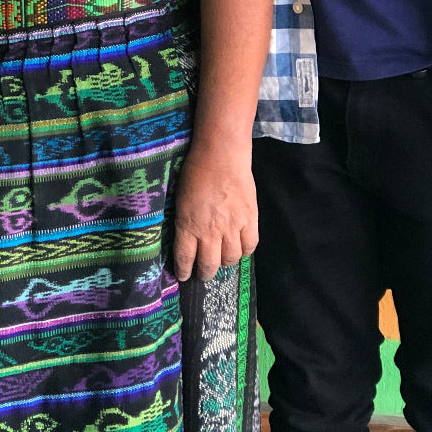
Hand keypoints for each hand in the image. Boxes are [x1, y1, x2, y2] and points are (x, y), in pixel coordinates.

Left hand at [172, 149, 257, 279]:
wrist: (221, 155)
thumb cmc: (196, 171)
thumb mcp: (181, 200)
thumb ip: (185, 222)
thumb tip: (187, 238)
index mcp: (188, 226)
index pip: (185, 258)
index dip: (184, 271)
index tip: (184, 276)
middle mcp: (210, 232)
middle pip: (209, 265)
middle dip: (205, 273)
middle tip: (204, 272)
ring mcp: (232, 227)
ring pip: (230, 259)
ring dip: (225, 262)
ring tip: (222, 258)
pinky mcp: (250, 220)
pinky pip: (250, 246)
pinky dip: (244, 251)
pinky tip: (239, 248)